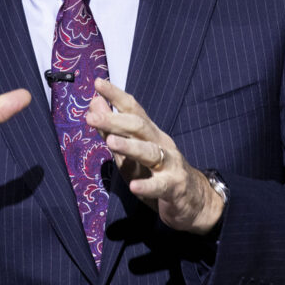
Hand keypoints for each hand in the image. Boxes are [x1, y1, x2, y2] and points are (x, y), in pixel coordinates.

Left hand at [88, 78, 223, 235]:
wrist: (193, 201)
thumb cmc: (157, 174)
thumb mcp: (130, 153)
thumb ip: (112, 130)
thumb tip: (94, 103)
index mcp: (150, 134)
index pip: (132, 109)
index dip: (116, 95)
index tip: (98, 82)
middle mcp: (161, 144)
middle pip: (139, 127)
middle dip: (115, 120)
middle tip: (91, 117)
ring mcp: (170, 165)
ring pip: (150, 152)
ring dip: (130, 146)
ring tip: (111, 142)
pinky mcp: (174, 187)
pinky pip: (160, 185)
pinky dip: (147, 185)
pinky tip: (134, 186)